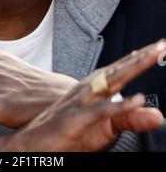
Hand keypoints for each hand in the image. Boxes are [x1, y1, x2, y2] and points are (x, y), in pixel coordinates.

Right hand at [0, 41, 164, 151]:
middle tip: (163, 44)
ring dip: (133, 67)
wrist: (34, 142)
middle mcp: (90, 88)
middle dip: (142, 56)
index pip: (123, 69)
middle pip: (121, 69)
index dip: (142, 57)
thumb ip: (131, 117)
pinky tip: (137, 99)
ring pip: (112, 81)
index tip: (161, 46)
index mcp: (97, 87)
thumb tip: (159, 115)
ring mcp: (82, 101)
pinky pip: (101, 111)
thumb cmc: (70, 132)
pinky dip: (119, 105)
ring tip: (154, 56)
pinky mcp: (77, 119)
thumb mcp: (107, 126)